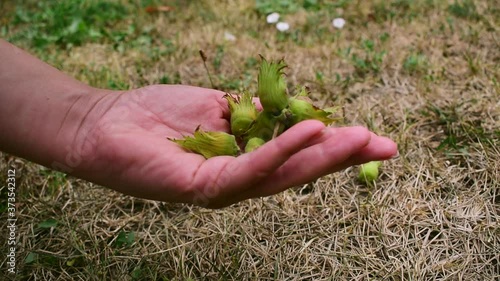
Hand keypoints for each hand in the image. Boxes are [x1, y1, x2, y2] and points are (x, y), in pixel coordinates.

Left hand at [70, 85, 396, 207]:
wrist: (105, 124)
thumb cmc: (159, 115)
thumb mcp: (217, 107)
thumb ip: (251, 114)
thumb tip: (284, 109)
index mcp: (244, 159)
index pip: (296, 154)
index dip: (333, 144)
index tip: (370, 132)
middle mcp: (240, 179)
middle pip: (299, 170)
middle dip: (342, 156)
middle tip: (386, 144)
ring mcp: (225, 188)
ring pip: (283, 175)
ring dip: (323, 155)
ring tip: (360, 138)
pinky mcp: (206, 189)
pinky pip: (250, 169)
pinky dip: (282, 151)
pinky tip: (311, 132)